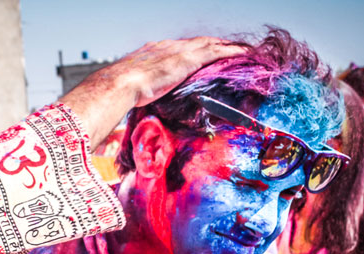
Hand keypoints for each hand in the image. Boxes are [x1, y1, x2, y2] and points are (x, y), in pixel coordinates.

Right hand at [109, 37, 246, 107]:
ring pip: (209, 44)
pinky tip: (243, 53)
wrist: (120, 84)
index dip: (191, 50)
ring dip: (225, 46)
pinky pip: (216, 52)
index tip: (200, 53)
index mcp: (153, 51)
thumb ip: (142, 90)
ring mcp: (179, 51)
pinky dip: (231, 51)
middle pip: (196, 42)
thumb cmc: (121, 90)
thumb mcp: (133, 87)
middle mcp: (167, 46)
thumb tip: (141, 102)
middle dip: (212, 44)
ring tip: (240, 49)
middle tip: (226, 48)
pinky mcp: (189, 59)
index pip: (178, 48)